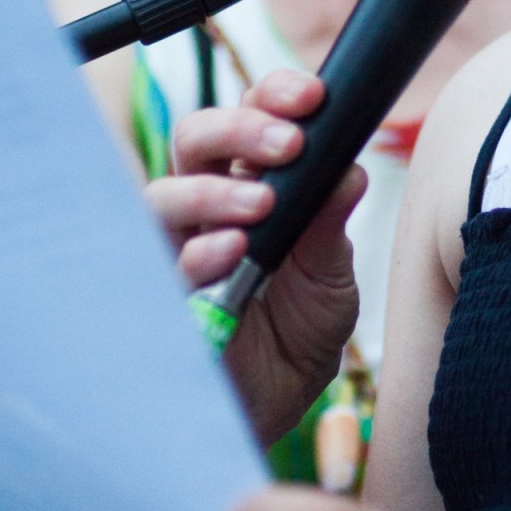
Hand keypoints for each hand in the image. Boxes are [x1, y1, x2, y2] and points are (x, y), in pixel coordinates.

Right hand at [148, 69, 363, 447]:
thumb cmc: (297, 339)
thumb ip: (331, 228)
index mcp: (251, 189)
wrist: (275, 413)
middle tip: (287, 144)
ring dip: (212, 192)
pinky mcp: (162, 301)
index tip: (312, 97)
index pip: (249, 120)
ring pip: (163, 195)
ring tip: (261, 205)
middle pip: (196, 139)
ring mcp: (177, 253)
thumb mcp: (330, 281)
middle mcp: (204, 211)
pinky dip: (196, 254)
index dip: (273, 96)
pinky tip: (231, 252)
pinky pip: (161, 266)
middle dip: (239, 128)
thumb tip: (349, 168)